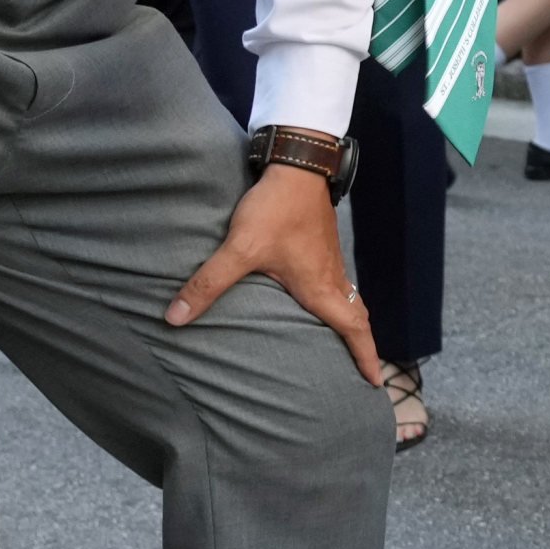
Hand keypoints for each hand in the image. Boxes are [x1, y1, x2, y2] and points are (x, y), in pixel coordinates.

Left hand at [167, 157, 382, 383]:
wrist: (297, 166)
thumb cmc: (276, 209)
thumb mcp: (239, 248)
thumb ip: (208, 283)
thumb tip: (174, 317)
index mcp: (320, 287)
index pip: (354, 329)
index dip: (366, 357)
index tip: (375, 382)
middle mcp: (332, 277)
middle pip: (358, 318)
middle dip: (364, 345)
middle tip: (365, 370)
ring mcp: (329, 260)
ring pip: (349, 300)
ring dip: (351, 323)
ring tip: (344, 343)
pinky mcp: (321, 246)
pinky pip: (339, 284)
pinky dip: (339, 302)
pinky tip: (318, 301)